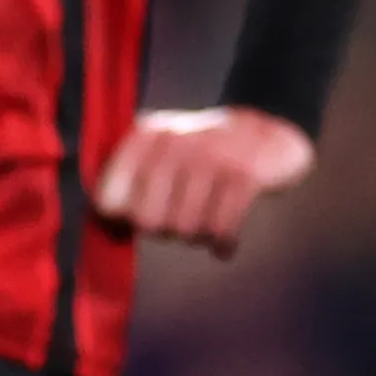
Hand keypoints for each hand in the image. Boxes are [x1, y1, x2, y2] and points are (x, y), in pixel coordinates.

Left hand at [92, 106, 314, 260]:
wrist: (268, 130)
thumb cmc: (204, 153)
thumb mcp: (162, 150)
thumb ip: (130, 181)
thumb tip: (107, 227)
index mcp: (144, 136)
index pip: (108, 197)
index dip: (119, 219)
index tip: (132, 223)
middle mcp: (173, 143)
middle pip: (147, 221)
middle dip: (163, 230)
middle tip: (179, 221)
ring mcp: (210, 157)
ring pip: (186, 229)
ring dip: (197, 236)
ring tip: (206, 221)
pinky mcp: (244, 175)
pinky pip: (221, 231)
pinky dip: (223, 244)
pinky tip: (224, 243)